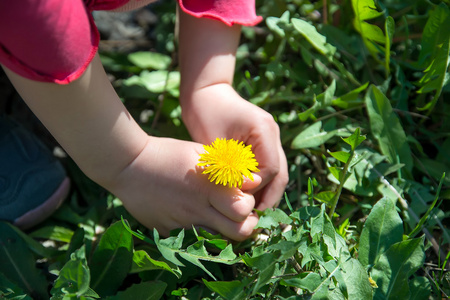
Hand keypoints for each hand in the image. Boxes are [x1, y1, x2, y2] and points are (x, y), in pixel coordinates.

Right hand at [106, 135, 261, 240]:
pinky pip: (193, 242)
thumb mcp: (200, 153)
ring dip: (225, 233)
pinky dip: (203, 236)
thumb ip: (227, 169)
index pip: (244, 209)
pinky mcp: (168, 232)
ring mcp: (182, 223)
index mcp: (208, 186)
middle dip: (246, 225)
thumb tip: (253, 181)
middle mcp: (198, 208)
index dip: (249, 205)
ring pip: (218, 243)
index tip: (244, 197)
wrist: (129, 165)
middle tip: (242, 215)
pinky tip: (199, 221)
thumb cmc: (168, 154)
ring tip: (222, 219)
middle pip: (238, 232)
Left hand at [181, 83, 288, 210]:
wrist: (205, 92)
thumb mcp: (215, 143)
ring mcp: (270, 137)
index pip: (270, 168)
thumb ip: (230, 166)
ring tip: (253, 211)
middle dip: (269, 196)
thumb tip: (245, 191)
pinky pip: (267, 167)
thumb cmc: (205, 113)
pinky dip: (260, 183)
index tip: (241, 198)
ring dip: (266, 192)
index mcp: (264, 129)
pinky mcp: (262, 143)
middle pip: (280, 172)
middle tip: (255, 216)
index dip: (257, 186)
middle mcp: (272, 133)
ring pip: (277, 172)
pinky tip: (249, 197)